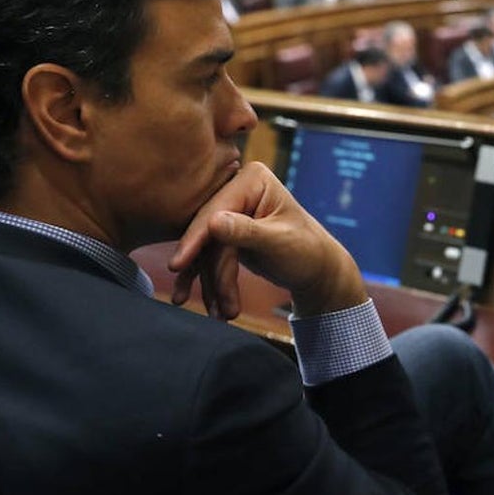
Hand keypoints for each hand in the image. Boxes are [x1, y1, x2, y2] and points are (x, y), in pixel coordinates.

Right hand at [168, 162, 365, 319]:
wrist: (318, 269)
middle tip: (219, 310)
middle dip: (212, 274)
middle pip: (209, 233)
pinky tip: (207, 305)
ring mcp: (231, 210)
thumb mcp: (278, 242)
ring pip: (207, 250)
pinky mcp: (226, 232)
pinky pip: (208, 256)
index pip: (216, 211)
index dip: (195, 240)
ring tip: (222, 315)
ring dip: (212, 285)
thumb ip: (246, 232)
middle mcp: (239, 188)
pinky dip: (206, 281)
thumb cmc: (306, 251)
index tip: (176, 265)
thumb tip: (212, 223)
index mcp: (253, 179)